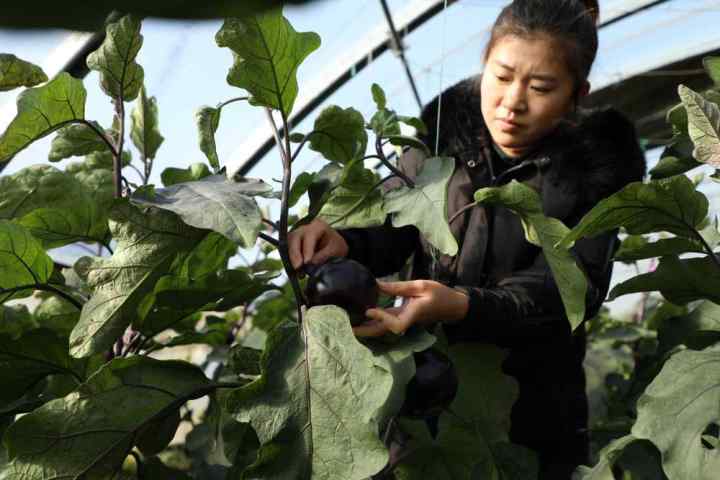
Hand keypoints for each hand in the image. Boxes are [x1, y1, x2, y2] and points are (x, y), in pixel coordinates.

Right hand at [288, 219, 348, 270]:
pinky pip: (287, 248)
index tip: (307, 261)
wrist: (332, 243)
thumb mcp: (336, 248)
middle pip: (294, 237)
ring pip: (288, 243)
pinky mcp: (291, 241)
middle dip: (295, 253)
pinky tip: (294, 269)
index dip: (307, 249)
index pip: (309, 236)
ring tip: (297, 270)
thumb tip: (312, 262)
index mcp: (317, 225)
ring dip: (291, 257)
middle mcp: (304, 227)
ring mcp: (296, 233)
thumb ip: (325, 254)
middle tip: (297, 267)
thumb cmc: (335, 244)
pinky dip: (290, 259)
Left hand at [353, 280, 469, 337]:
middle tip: (348, 328)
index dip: (382, 319)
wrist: (453, 305)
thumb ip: (399, 287)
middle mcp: (407, 320)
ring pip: (384, 328)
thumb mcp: (421, 285)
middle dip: (367, 331)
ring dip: (369, 327)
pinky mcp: (404, 317)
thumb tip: (378, 285)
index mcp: (413, 314)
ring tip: (351, 323)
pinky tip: (365, 317)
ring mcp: (405, 320)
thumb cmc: (440, 294)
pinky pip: (387, 322)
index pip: (395, 324)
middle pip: (384, 331)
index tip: (369, 310)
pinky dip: (375, 321)